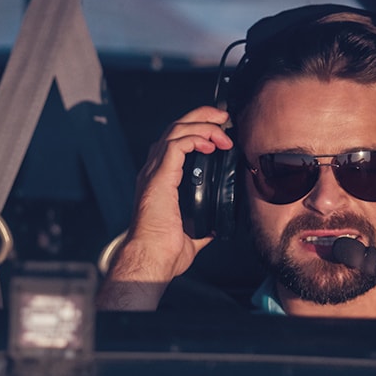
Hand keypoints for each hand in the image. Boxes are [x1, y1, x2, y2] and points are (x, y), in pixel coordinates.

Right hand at [97, 106, 230, 309]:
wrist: (151, 258)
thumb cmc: (163, 250)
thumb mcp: (192, 234)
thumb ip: (202, 225)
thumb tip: (215, 226)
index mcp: (159, 181)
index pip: (175, 142)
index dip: (197, 130)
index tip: (220, 131)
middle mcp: (153, 171)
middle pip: (174, 128)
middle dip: (201, 117)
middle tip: (224, 117)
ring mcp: (153, 172)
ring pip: (175, 131)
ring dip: (202, 125)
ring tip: (223, 129)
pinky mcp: (158, 177)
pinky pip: (176, 145)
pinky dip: (195, 138)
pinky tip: (211, 143)